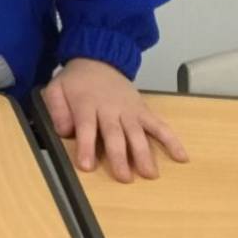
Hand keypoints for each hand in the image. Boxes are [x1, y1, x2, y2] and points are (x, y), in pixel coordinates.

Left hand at [43, 57, 187, 181]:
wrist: (98, 60)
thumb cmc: (75, 81)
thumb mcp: (56, 88)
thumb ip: (56, 108)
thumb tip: (63, 131)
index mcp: (86, 104)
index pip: (86, 127)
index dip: (86, 146)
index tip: (87, 166)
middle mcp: (110, 108)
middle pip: (115, 134)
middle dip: (119, 156)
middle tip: (124, 178)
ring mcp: (130, 110)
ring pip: (138, 133)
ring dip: (144, 153)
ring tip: (150, 174)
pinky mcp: (144, 110)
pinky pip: (160, 125)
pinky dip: (172, 140)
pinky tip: (181, 157)